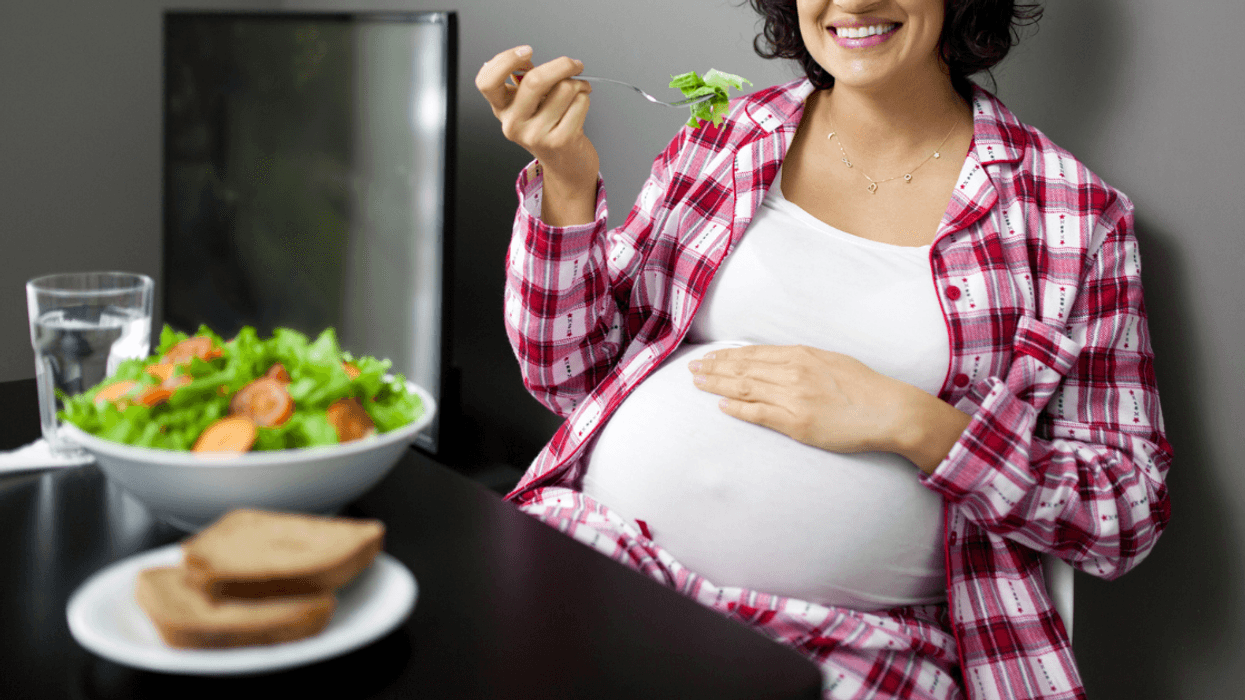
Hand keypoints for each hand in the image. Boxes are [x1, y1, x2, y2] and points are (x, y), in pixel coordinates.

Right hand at [476, 46, 599, 224]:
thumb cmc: (549, 128)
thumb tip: (528, 59)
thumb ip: (525, 81)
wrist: (565, 166)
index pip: (487, 82)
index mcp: (502, 109)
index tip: (527, 51)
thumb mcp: (529, 105)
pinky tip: (579, 106)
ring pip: (564, 88)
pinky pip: (580, 102)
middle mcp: (513, 124)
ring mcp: (535, 134)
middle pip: (534, 80)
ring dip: (578, 84)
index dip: (506, 60)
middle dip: (562, 65)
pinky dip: (585, 98)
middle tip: (575, 65)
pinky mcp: (560, 141)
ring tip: (578, 92)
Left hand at [687, 344, 969, 471]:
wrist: (888, 410)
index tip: (710, 356)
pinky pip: (759, 414)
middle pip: (743, 368)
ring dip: (718, 385)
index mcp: (801, 355)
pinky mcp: (797, 422)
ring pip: (745, 388)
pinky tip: (722, 406)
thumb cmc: (864, 387)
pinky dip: (738, 409)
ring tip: (698, 383)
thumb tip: (778, 361)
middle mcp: (793, 372)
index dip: (728, 355)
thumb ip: (802, 360)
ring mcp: (793, 397)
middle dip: (714, 367)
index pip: (754, 353)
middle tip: (692, 369)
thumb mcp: (831, 361)